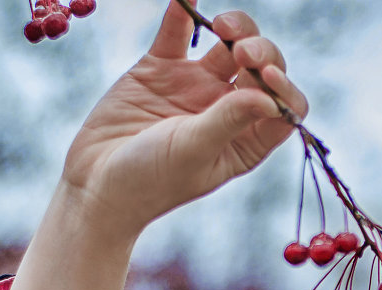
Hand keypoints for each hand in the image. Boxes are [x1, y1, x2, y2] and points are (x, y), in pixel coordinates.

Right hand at [62, 2, 308, 236]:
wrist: (96, 181)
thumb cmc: (152, 180)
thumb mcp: (194, 152)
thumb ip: (229, 120)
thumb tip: (271, 98)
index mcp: (247, 139)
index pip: (284, 107)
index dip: (284, 88)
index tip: (268, 78)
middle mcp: (228, 109)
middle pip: (262, 68)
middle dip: (261, 52)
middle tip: (242, 52)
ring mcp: (196, 85)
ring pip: (228, 45)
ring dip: (234, 28)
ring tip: (221, 26)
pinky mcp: (161, 68)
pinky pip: (177, 32)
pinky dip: (184, 10)